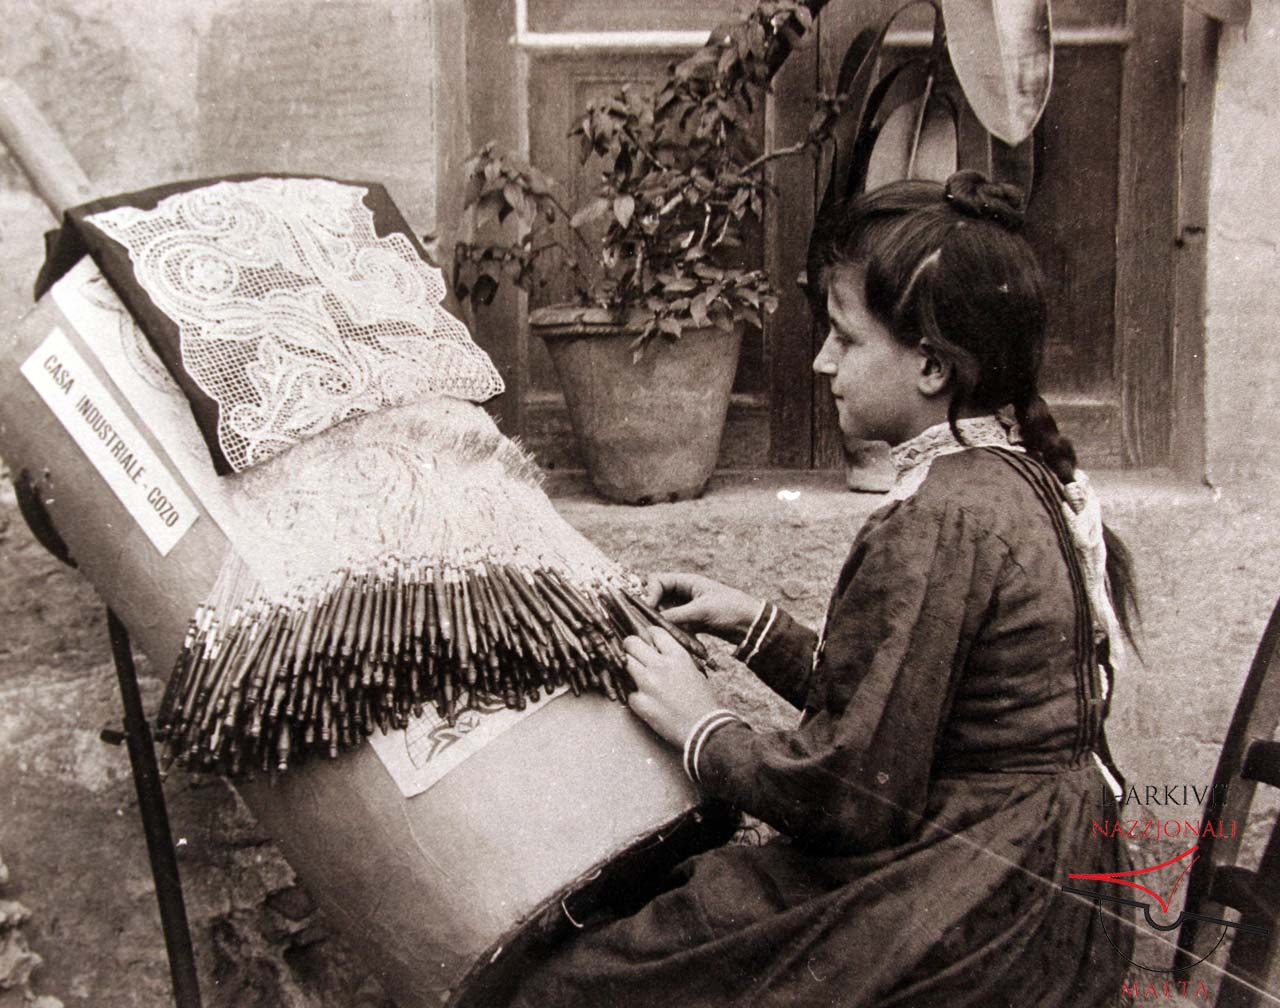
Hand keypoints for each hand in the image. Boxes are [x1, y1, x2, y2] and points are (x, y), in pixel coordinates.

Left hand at [623, 628, 724, 747]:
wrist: (704, 729)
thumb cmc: (703, 701)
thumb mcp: (693, 671)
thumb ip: (675, 659)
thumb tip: (659, 652)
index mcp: (677, 656)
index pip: (654, 632)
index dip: (650, 635)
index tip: (648, 641)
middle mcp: (660, 665)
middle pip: (631, 643)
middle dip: (631, 647)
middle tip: (633, 654)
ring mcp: (648, 683)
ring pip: (624, 663)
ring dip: (629, 668)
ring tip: (637, 676)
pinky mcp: (640, 702)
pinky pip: (629, 692)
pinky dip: (635, 696)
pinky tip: (645, 700)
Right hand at [644, 572, 761, 644]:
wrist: (751, 625)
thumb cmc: (731, 609)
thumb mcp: (702, 610)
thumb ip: (677, 614)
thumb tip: (654, 622)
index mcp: (687, 581)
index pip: (657, 581)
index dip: (650, 594)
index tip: (650, 610)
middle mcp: (683, 592)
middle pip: (657, 597)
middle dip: (652, 609)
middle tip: (651, 623)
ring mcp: (686, 607)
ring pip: (663, 612)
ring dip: (661, 622)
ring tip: (661, 632)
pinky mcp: (690, 621)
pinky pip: (673, 624)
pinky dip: (671, 630)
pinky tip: (672, 638)